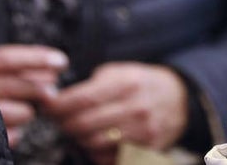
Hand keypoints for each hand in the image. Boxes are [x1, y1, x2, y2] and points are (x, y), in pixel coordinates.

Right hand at [0, 44, 68, 147]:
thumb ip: (12, 73)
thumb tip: (50, 74)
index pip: (6, 58)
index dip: (35, 58)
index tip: (62, 61)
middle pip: (9, 84)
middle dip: (35, 88)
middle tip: (53, 93)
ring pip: (6, 112)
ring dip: (24, 113)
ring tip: (28, 113)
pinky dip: (12, 135)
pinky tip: (17, 134)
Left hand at [41, 62, 189, 164]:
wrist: (178, 98)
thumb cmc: (142, 83)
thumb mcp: (121, 71)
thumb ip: (93, 82)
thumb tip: (60, 96)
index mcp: (126, 83)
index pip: (83, 98)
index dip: (59, 106)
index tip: (47, 106)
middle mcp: (135, 108)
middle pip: (85, 124)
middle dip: (64, 124)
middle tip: (58, 120)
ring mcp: (142, 131)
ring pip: (94, 143)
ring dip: (78, 139)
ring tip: (75, 130)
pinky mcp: (146, 149)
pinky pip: (110, 158)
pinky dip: (96, 152)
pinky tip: (95, 141)